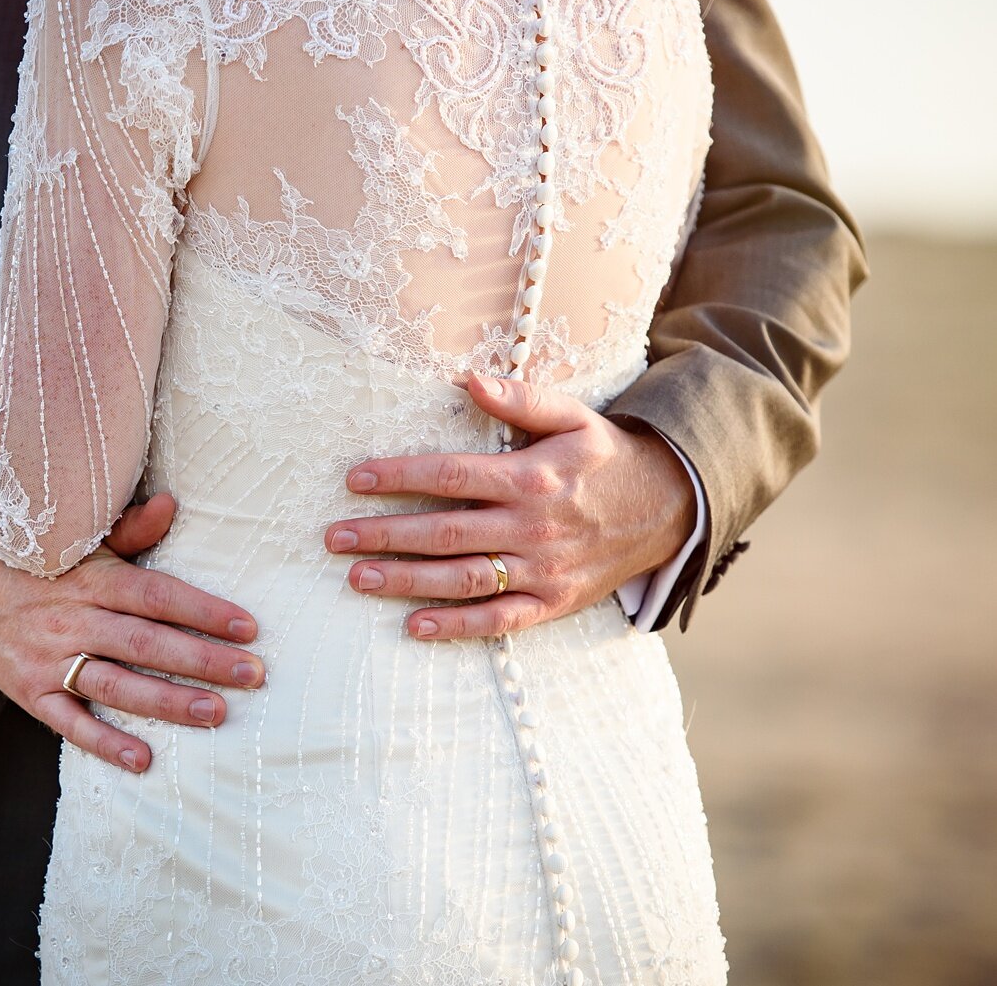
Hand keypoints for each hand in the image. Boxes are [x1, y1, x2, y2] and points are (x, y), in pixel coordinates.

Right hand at [0, 494, 263, 772]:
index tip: (248, 626)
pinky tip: (143, 759)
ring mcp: (51, 661)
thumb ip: (130, 530)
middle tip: (253, 674)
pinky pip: (70, 724)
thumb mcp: (80, 541)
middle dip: (202, 660)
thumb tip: (172, 504)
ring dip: (168, 702)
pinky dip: (105, 743)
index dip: (203, 611)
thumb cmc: (38, 564)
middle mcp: (73, 620)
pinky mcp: (32, 694)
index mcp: (92, 580)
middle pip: (146, 643)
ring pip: (116, 685)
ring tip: (216, 713)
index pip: (156, 596)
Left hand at [324, 375, 695, 638]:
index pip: (452, 475)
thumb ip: (520, 399)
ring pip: (464, 578)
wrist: (671, 507)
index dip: (400, 477)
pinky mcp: (553, 602)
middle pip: (446, 531)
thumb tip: (467, 381)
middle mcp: (533, 525)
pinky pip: (499, 619)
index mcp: (532, 477)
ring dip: (407, 580)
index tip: (355, 480)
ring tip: (357, 579)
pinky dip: (457, 626)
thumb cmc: (605, 457)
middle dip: (385, 535)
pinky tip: (413, 626)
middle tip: (335, 538)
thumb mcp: (573, 416)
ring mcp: (543, 569)